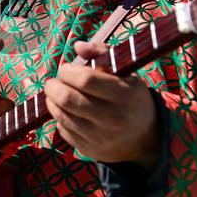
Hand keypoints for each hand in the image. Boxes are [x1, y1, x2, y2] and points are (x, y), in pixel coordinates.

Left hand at [43, 41, 160, 168]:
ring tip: (57, 94)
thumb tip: (77, 47)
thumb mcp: (126, 73)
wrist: (144, 139)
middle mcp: (113, 119)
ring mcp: (100, 137)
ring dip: (52, 101)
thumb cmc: (131, 98)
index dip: (68, 71)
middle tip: (54, 82)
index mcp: (125, 95)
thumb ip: (102, 53)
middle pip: (67, 99)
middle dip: (53, 86)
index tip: (65, 69)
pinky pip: (62, 130)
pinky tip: (66, 111)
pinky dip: (59, 117)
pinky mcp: (88, 149)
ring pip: (61, 115)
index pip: (85, 80)